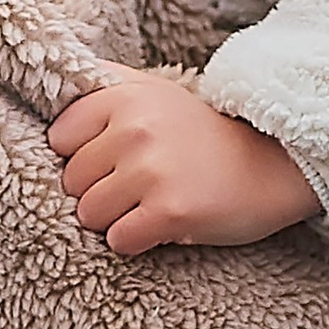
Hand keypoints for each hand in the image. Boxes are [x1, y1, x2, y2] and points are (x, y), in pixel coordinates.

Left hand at [47, 75, 320, 257]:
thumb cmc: (204, 134)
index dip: (82, 156)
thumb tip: (55, 88)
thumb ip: (107, 86)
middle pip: (71, 181)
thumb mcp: (156, 91)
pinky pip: (118, 240)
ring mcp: (151, 170)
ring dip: (114, 220)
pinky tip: (159, 226)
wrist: (273, 165)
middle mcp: (134, 129)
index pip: (59, 138)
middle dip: (97, 191)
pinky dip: (134, 242)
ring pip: (89, 214)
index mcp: (124, 96)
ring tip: (148, 205)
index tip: (112, 160)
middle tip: (137, 187)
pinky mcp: (170, 211)